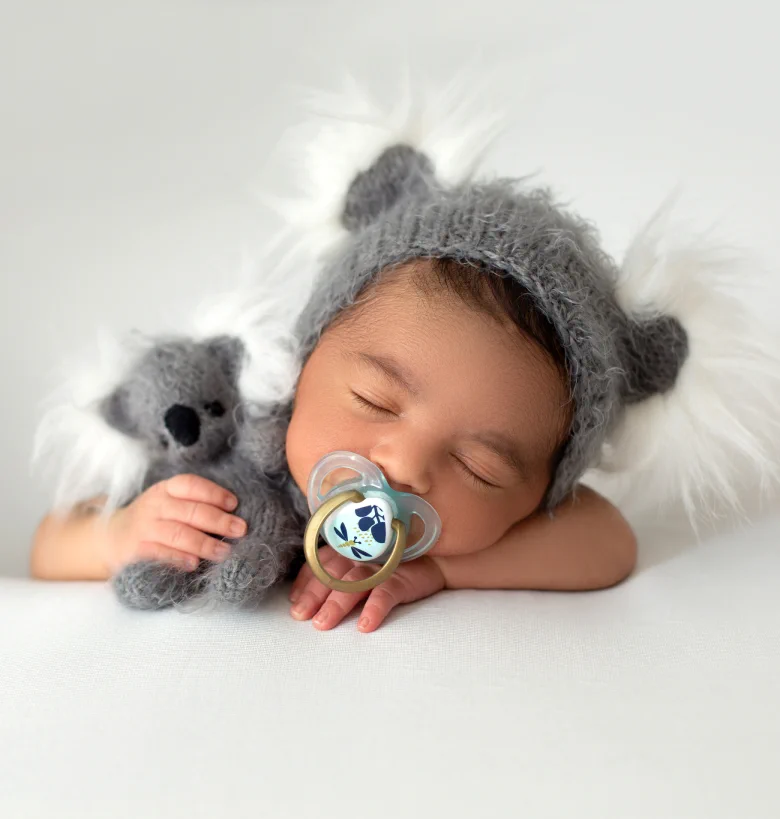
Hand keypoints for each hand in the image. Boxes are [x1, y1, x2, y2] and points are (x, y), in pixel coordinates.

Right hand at [105, 474, 246, 573]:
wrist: (111, 537)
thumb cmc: (154, 520)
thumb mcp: (170, 504)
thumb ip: (195, 506)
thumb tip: (233, 516)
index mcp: (166, 490)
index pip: (191, 485)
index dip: (214, 493)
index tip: (234, 504)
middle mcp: (155, 506)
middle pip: (191, 511)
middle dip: (219, 520)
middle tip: (240, 530)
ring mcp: (145, 529)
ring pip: (179, 534)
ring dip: (204, 543)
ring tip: (225, 551)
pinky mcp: (136, 551)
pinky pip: (160, 554)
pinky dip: (178, 559)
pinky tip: (194, 564)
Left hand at [289, 546, 445, 631]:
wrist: (437, 559)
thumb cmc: (391, 566)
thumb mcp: (362, 568)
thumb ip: (337, 576)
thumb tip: (300, 600)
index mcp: (348, 550)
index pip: (320, 563)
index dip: (305, 581)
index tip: (294, 603)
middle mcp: (362, 555)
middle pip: (333, 573)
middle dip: (314, 595)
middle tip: (301, 616)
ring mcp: (382, 566)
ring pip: (354, 583)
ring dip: (337, 603)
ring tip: (323, 624)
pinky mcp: (403, 578)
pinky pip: (386, 593)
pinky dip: (374, 608)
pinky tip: (364, 626)